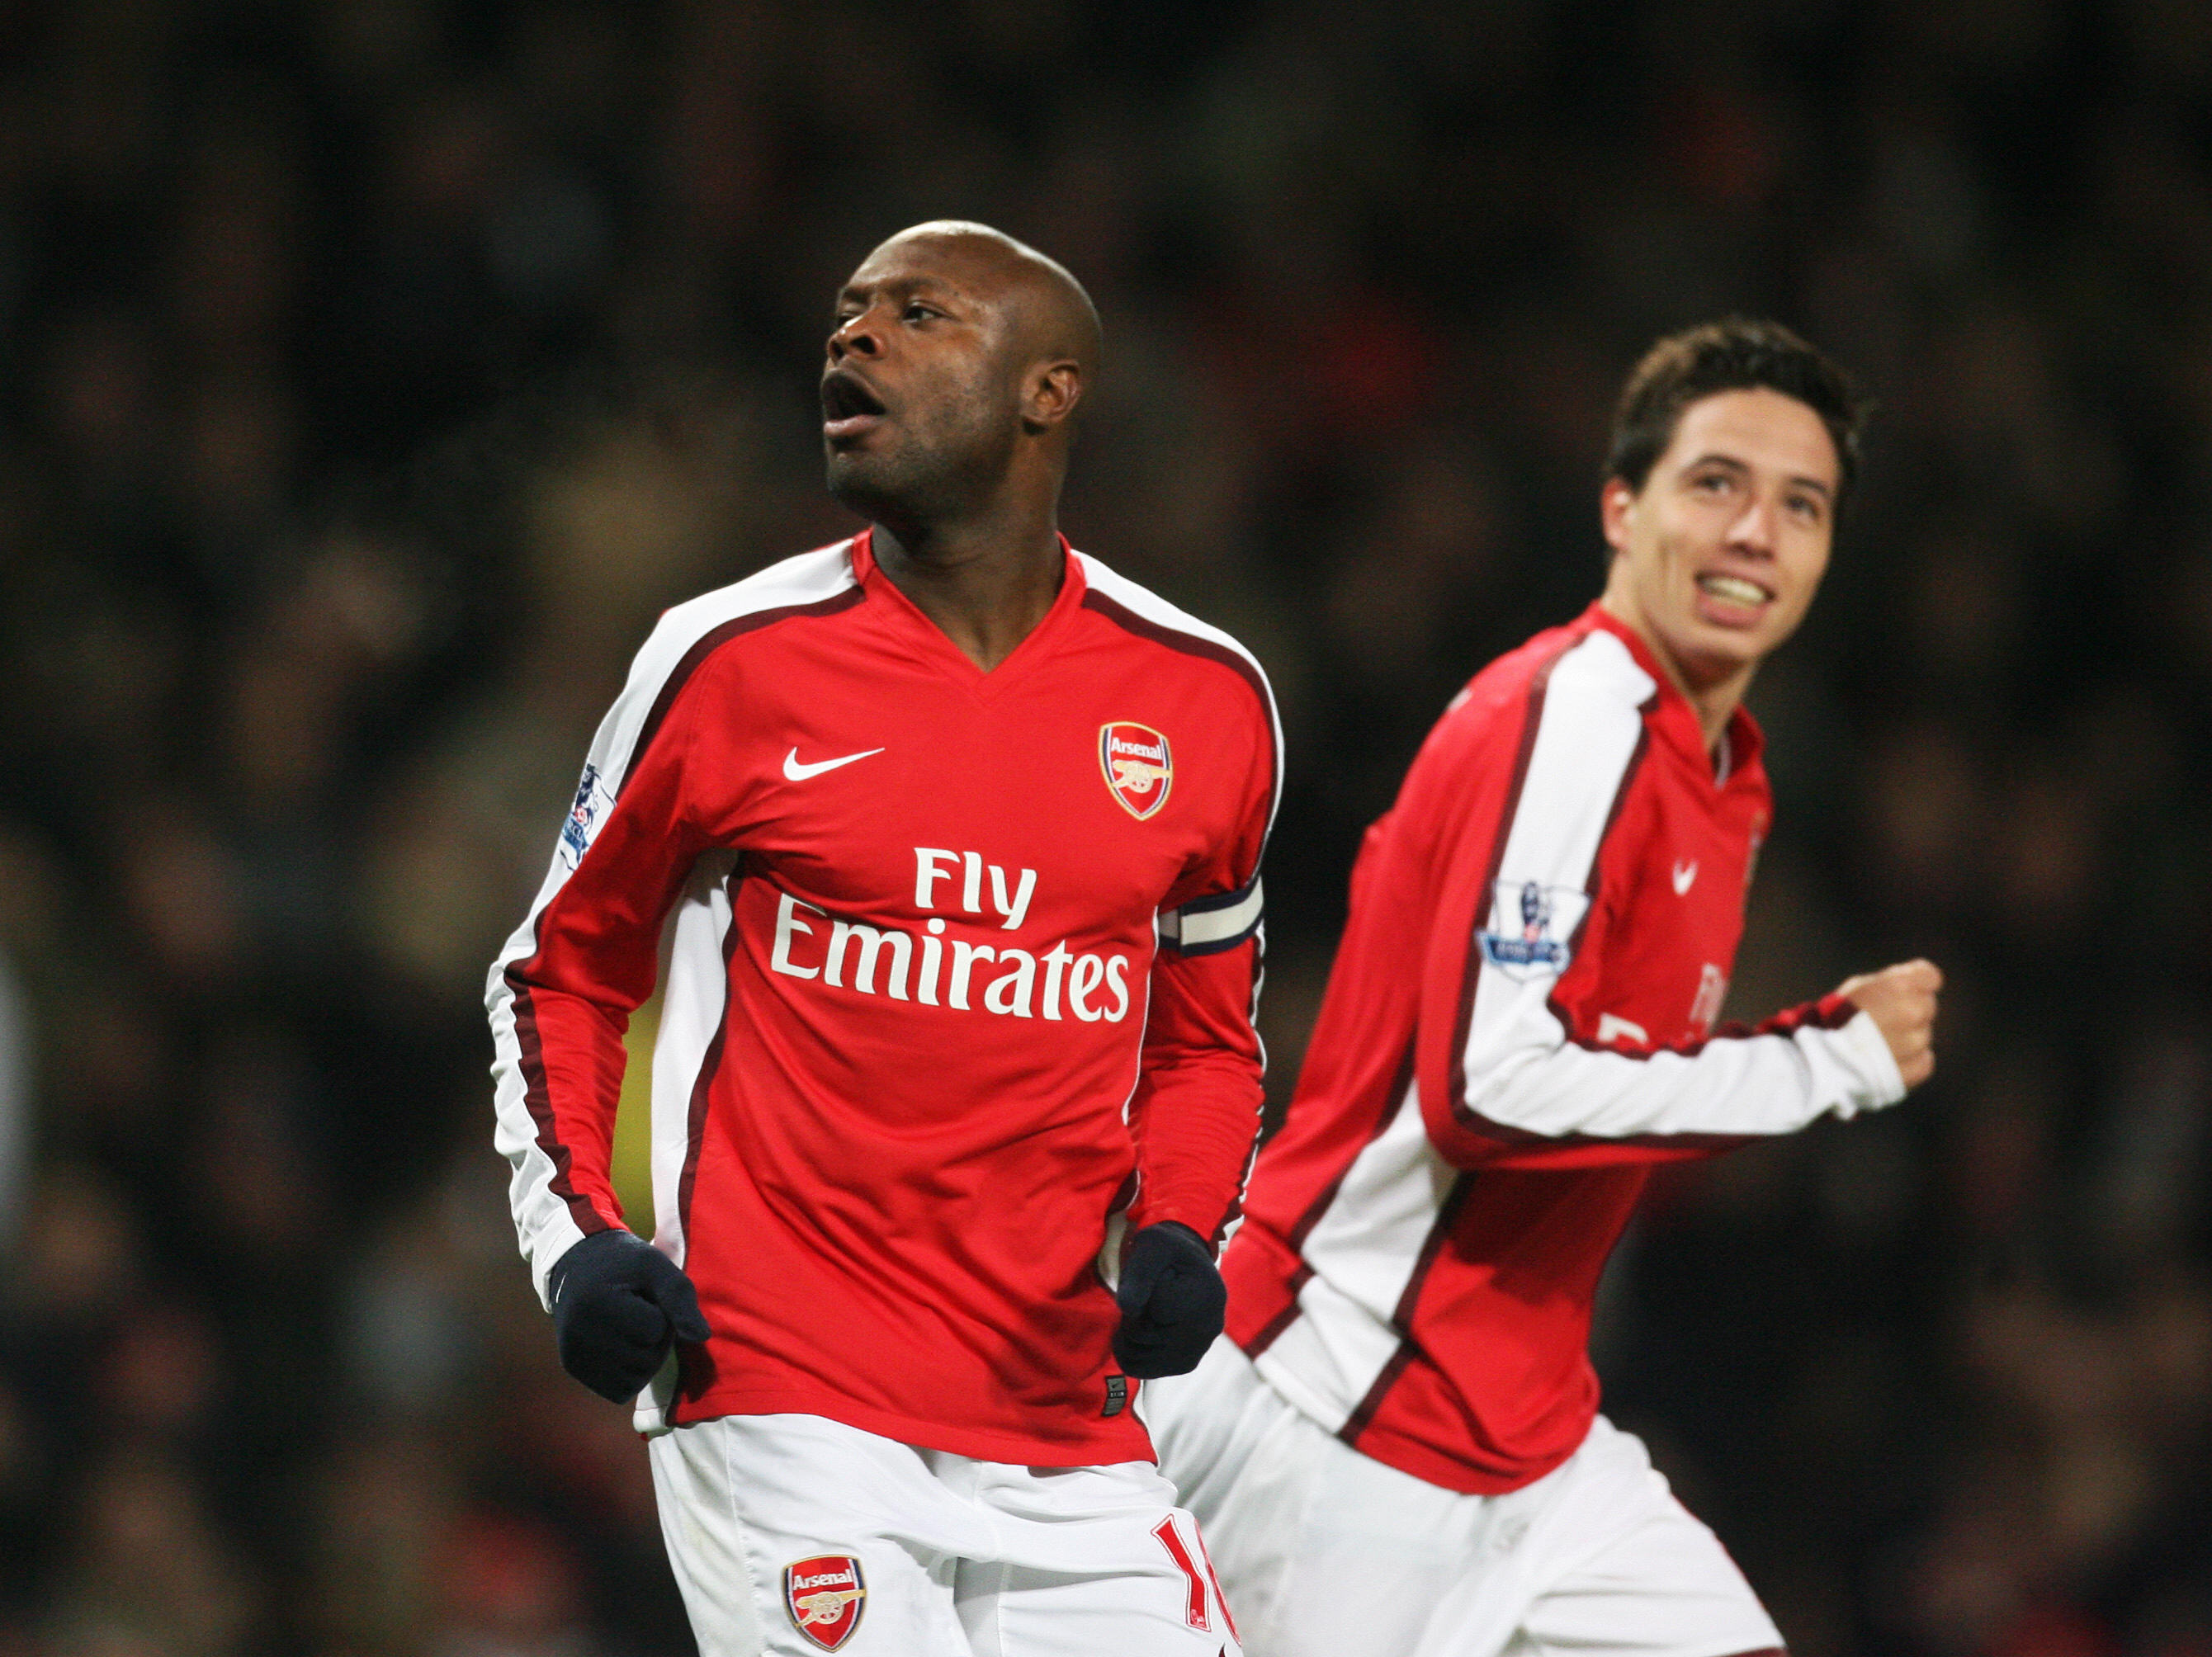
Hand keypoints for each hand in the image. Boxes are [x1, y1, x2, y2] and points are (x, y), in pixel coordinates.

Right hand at [547, 1229, 709, 1403]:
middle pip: (647, 1359)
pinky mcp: (574, 1369)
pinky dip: (629, 1375)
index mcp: (598, 1303)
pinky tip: (623, 1348)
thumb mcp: (655, 1265)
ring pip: (636, 1380)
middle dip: (655, 1339)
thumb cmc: (623, 1262)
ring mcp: (574, 1355)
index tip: (647, 1296)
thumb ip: (679, 1298)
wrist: (577, 1265)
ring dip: (645, 1359)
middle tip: (640, 1312)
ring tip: (631, 1328)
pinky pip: (618, 1391)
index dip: (661, 1313)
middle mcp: (579, 1335)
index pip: (655, 1329)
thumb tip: (701, 1337)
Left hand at [1112, 1222, 1225, 1378]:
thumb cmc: (1167, 1250)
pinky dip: (1130, 1352)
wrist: (1185, 1264)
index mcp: (1207, 1295)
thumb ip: (1140, 1273)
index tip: (1155, 1276)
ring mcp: (1199, 1349)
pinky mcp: (1186, 1363)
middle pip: (1143, 1336)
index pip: (1152, 1308)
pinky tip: (1137, 1331)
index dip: (1140, 1291)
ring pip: (1139, 1358)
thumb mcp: (1152, 1245)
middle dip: (1131, 1315)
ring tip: (1141, 1311)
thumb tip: (1127, 1308)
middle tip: (1142, 1295)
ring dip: (1127, 1334)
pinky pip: (1143, 1370)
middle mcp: (1210, 1328)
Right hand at [1836, 958, 1941, 1087]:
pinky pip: (1924, 1059)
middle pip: (1927, 1005)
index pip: (1930, 976)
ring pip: (1923, 1033)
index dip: (1916, 981)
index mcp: (1900, 986)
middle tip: (1882, 1019)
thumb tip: (1909, 980)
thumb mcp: (1858, 987)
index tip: (1902, 989)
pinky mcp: (1916, 1067)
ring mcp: (1918, 1041)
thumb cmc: (1836, 1018)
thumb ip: (1889, 982)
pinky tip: (1888, 1058)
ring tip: (1878, 1043)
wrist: (1824, 1059)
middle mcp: (1915, 1011)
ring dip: (1907, 1036)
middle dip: (1909, 1009)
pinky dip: (1911, 1059)